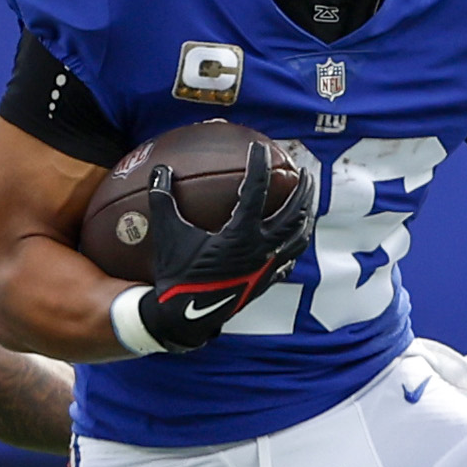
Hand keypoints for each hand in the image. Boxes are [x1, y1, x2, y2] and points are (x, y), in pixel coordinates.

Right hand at [136, 137, 314, 352]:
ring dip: (306, 214)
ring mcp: (268, 267)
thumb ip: (163, 200)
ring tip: (307, 200)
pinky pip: (290, 258)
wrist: (186, 317)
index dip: (259, 165)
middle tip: (304, 171)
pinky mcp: (267, 281)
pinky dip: (296, 242)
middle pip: (293, 212)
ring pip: (299, 235)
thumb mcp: (168, 235)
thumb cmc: (177, 275)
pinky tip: (295, 237)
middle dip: (302, 189)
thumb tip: (159, 170)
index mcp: (241, 234)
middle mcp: (262, 249)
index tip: (259, 148)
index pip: (257, 190)